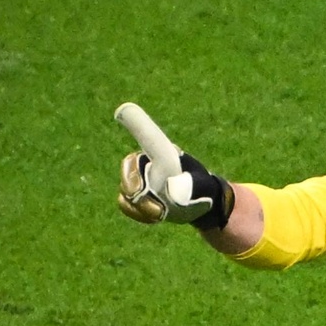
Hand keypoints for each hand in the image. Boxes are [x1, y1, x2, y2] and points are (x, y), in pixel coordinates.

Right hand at [114, 103, 234, 230]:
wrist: (196, 203)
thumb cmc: (201, 190)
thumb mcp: (202, 188)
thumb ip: (189, 188)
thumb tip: (170, 192)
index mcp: (165, 154)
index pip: (149, 137)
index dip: (136, 123)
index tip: (122, 111)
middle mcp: (147, 162)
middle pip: (129, 168)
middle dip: (135, 186)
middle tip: (156, 206)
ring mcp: (138, 178)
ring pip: (126, 191)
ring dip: (142, 206)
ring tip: (163, 212)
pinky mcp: (133, 195)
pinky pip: (125, 204)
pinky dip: (139, 213)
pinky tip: (155, 214)